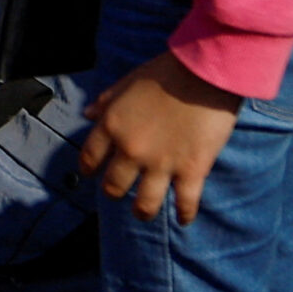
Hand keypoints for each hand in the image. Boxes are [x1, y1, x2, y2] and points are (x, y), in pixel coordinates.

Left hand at [78, 52, 241, 226]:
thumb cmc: (165, 72)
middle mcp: (132, 149)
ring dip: (142, 211)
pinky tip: (183, 219)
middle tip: (119, 193)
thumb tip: (88, 114)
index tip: (92, 174)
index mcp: (112, 125)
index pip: (90, 157)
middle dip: (114, 192)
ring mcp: (161, 164)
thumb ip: (107, 102)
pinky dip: (184, 215)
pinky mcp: (192, 170)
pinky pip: (185, 203)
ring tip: (143, 213)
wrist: (204, 73)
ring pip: (145, 204)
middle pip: (114, 186)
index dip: (89, 168)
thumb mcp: (127, 82)